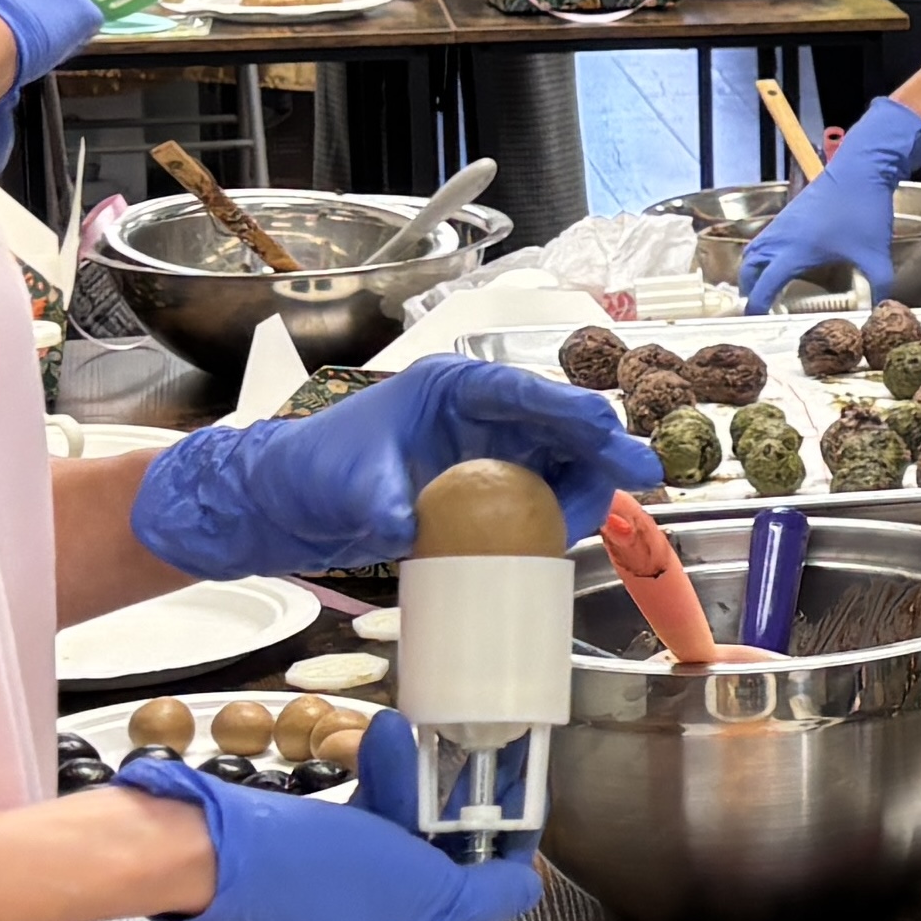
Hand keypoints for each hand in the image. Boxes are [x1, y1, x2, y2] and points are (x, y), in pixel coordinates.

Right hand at [116, 708, 540, 920]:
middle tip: (473, 769)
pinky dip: (371, 789)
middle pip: (428, 881)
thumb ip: (486, 896)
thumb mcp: (430, 894)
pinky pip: (353, 828)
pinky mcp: (296, 866)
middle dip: (446, 816)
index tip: (512, 824)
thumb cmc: (326, 882)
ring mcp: (321, 906)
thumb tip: (525, 892)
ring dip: (408, 787)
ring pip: (390, 845)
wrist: (215, 850)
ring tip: (407, 740)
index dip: (493, 876)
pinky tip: (381, 744)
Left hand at [130, 355, 660, 581]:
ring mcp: (483, 451)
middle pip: (556, 425)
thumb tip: (412, 526)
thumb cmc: (309, 472)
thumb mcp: (344, 484)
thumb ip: (379, 503)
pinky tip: (570, 532)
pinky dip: (560, 510)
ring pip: (557, 460)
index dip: (575, 416)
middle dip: (600, 448)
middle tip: (638, 476)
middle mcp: (477, 415)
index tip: (613, 438)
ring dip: (586, 484)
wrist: (282, 506)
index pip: (524, 394)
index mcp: (450, 389)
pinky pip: (537, 495)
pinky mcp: (481, 489)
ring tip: (599, 517)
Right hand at [735, 102, 920, 306]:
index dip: (757, 305)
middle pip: (749, 267)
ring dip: (754, 268)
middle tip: (759, 304)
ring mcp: (782, 222)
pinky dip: (764, 253)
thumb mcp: (876, 254)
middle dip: (749, 287)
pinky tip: (784, 260)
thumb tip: (881, 309)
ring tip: (767, 285)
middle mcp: (781, 237)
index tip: (756, 320)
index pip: (765, 285)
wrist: (861, 167)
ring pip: (754, 250)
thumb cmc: (865, 209)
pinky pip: (765, 238)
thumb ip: (880, 285)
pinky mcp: (789, 213)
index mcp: (796, 252)